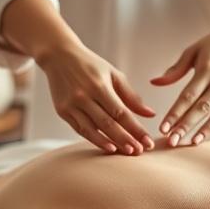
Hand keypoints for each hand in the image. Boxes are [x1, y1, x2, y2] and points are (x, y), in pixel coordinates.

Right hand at [41, 43, 155, 154]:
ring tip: (125, 152)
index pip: (121, 113)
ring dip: (110, 143)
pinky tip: (107, 147)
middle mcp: (84, 96)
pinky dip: (94, 139)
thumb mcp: (113, 74)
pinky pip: (80, 129)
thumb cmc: (91, 65)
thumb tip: (150, 114)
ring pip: (93, 130)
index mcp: (99, 86)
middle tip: (139, 152)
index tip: (148, 142)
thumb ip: (131, 96)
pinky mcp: (62, 111)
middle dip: (125, 140)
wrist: (59, 56)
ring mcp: (71, 105)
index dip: (135, 129)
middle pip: (108, 124)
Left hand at [150, 14, 209, 145]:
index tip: (163, 127)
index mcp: (205, 67)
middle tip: (170, 141)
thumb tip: (154, 82)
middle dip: (184, 125)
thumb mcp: (194, 50)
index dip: (174, 113)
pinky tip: (202, 136)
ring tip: (186, 143)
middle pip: (199, 107)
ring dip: (200, 129)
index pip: (187, 95)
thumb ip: (175, 70)